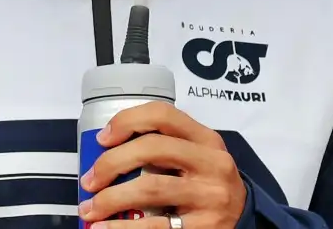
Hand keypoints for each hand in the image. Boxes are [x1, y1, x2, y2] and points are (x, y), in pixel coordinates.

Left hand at [77, 101, 246, 228]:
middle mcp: (212, 163)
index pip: (163, 115)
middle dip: (111, 163)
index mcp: (206, 139)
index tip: (102, 139)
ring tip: (90, 209)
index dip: (127, 121)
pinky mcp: (204, 228)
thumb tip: (106, 152)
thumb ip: (164, 147)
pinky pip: (156, 226)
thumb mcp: (197, 156)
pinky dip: (122, 228)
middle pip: (152, 148)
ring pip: (150, 188)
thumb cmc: (207, 184)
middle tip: (89, 180)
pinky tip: (104, 228)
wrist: (243, 219)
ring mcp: (209, 196)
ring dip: (111, 198)